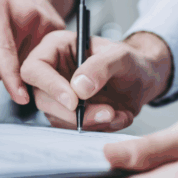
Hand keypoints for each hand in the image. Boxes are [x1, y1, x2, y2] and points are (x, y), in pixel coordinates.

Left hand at [0, 0, 64, 103]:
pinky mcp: (58, 28)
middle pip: (7, 67)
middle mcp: (25, 12)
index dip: (11, 76)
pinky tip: (21, 36)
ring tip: (7, 33)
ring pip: (22, 67)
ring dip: (10, 59)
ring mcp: (45, 20)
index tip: (21, 97)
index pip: (3, 49)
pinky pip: (37, 61)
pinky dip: (24, 55)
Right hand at [20, 30, 171, 130]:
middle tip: (106, 112)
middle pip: (42, 98)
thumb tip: (78, 88)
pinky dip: (97, 128)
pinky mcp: (69, 115)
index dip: (49, 86)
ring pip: (58, 118)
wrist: (143, 80)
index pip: (34, 69)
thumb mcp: (121, 56)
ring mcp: (58, 96)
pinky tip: (117, 117)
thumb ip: (100, 66)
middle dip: (74, 112)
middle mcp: (52, 73)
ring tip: (117, 113)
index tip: (74, 101)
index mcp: (56, 48)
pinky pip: (74, 129)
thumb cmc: (130, 61)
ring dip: (89, 122)